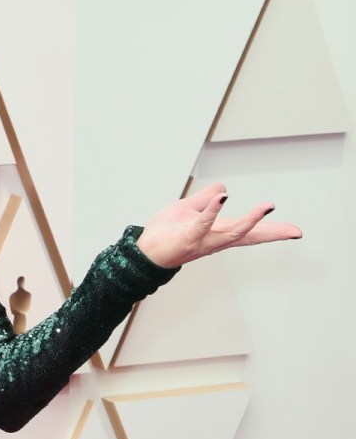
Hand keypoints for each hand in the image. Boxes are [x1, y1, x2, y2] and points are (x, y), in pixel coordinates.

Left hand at [136, 182, 301, 268]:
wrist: (144, 250)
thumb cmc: (166, 233)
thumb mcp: (189, 209)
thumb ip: (206, 199)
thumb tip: (224, 189)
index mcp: (218, 232)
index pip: (250, 230)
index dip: (272, 230)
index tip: (295, 232)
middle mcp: (216, 239)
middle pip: (249, 236)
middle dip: (272, 233)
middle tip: (295, 231)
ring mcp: (204, 240)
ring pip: (232, 232)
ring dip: (251, 219)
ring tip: (268, 207)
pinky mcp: (188, 238)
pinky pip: (203, 224)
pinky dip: (213, 210)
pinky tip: (223, 198)